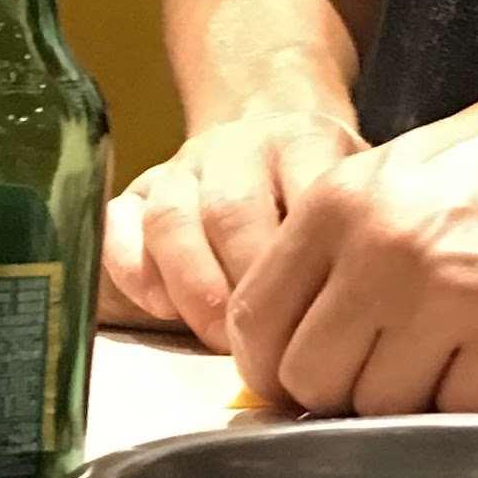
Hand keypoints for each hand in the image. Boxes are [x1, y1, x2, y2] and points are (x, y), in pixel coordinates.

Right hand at [100, 100, 363, 345]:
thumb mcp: (357, 201)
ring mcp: (183, 165)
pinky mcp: (138, 190)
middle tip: (264, 341)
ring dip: (193, 287)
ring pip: (171, 219)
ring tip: (219, 336)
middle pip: (230, 212)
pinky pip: (119, 225)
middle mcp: (239, 145)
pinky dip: (135, 271)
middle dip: (244, 287)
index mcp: (305, 140)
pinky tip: (164, 309)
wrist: (275, 136)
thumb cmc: (325, 194)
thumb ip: (354, 241)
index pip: (302, 197)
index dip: (303, 266)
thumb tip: (341, 318)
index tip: (314, 317)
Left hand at [226, 62, 477, 416]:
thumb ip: (338, 248)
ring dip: (409, 401)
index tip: (300, 382)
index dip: (272, 368)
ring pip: (381, 404)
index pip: (256, 321)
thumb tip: (294, 338)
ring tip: (448, 359)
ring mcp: (447, 292)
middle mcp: (381, 249)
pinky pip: (459, 408)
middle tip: (382, 376)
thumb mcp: (399, 175)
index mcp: (338, 204)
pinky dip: (470, 399)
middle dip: (341, 392)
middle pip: (312, 377)